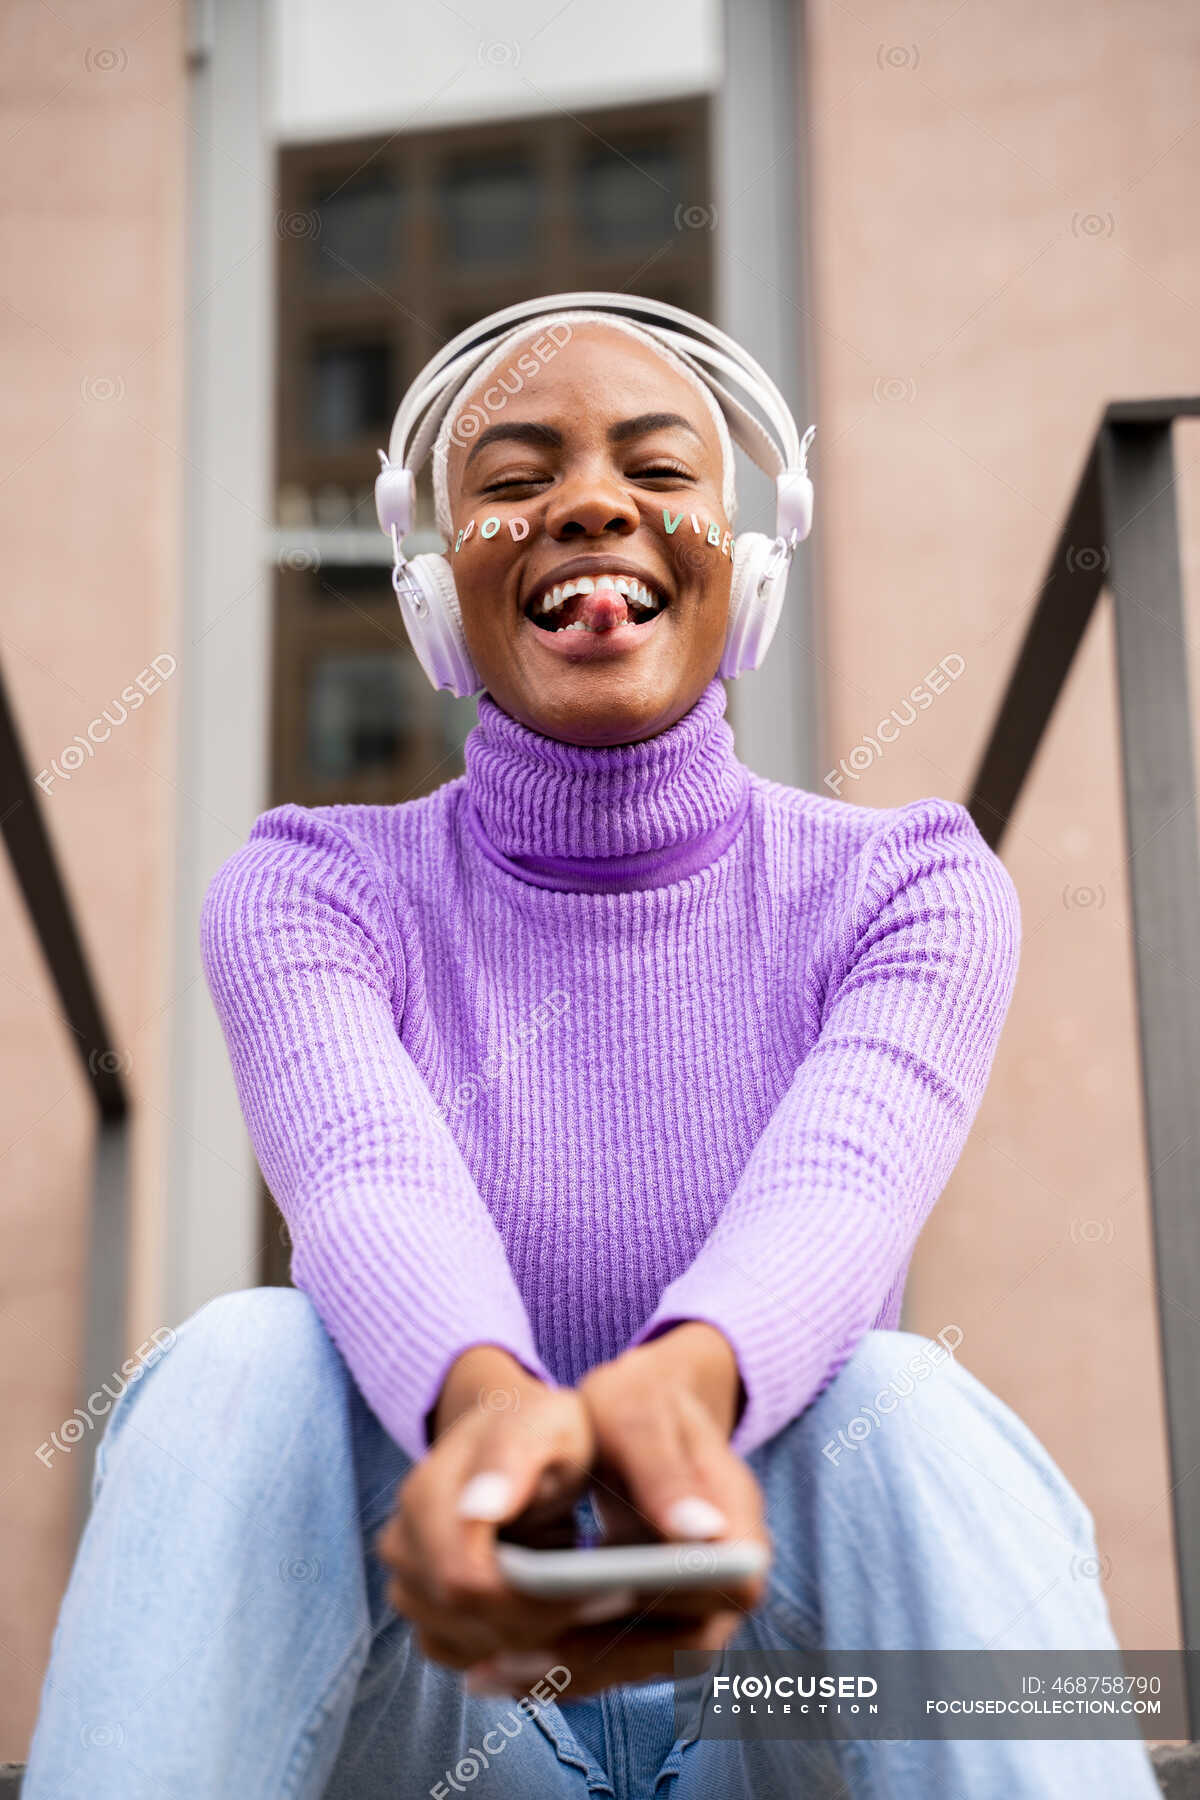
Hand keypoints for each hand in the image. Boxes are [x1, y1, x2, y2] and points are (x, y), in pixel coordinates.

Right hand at [373, 1345, 610, 1672]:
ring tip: (576, 1604)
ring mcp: (405, 1574)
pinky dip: (498, 1647)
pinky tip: (543, 1618)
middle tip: (601, 1602)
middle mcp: (403, 1538)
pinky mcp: (419, 1603)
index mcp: (427, 1492)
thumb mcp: (548, 1426)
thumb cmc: (541, 1430)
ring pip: (453, 1640)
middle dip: (533, 1621)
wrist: (515, 1437)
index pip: (465, 1579)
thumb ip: (515, 1458)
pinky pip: (450, 1650)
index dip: (531, 1600)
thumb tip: (479, 1511)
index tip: (597, 1591)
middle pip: (459, 1615)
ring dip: (519, 1637)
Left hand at [464, 1324, 770, 1698]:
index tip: (570, 1609)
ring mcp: (695, 1611)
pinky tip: (497, 1665)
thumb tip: (698, 1534)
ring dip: (567, 1672)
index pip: (719, 1590)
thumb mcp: (641, 1415)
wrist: (644, 1418)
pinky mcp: (657, 1629)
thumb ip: (663, 1469)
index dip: (659, 1607)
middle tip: (507, 1654)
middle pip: (675, 1645)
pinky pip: (615, 1663)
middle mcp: (726, 1582)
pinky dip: (561, 1669)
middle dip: (592, 1655)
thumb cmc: (640, 1405)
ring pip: (640, 1664)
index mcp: (740, 1527)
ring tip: (489, 1670)